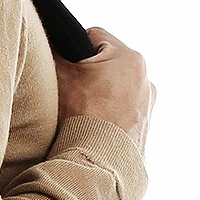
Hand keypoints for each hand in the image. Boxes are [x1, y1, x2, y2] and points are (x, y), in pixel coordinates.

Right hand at [54, 26, 155, 156]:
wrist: (97, 162)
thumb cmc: (81, 116)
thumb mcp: (61, 76)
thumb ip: (56, 52)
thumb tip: (52, 44)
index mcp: (129, 58)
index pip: (94, 37)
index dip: (73, 49)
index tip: (64, 66)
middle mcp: (146, 78)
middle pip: (107, 64)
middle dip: (88, 74)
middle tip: (71, 92)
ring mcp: (147, 105)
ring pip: (115, 89)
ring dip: (100, 96)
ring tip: (82, 113)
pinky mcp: (144, 127)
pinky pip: (122, 112)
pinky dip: (108, 116)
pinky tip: (93, 126)